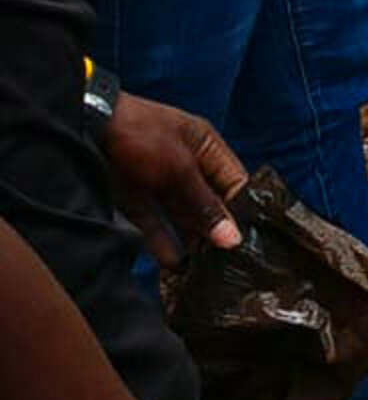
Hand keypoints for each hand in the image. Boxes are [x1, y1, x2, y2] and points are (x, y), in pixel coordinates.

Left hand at [104, 94, 243, 266]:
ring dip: (191, 241)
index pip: (234, 183)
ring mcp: (159, 183)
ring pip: (182, 217)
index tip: (250, 243)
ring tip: (203, 271)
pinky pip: (154, 224)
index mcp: (205, 147)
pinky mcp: (135, 199)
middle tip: (227, 264)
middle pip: (208, 203)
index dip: (243, 211)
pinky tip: (173, 265)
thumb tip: (233, 239)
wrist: (85, 129)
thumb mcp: (180, 170)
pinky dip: (162, 243)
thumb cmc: (143, 137)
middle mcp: (186, 166)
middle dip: (217, 231)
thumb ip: (205, 206)